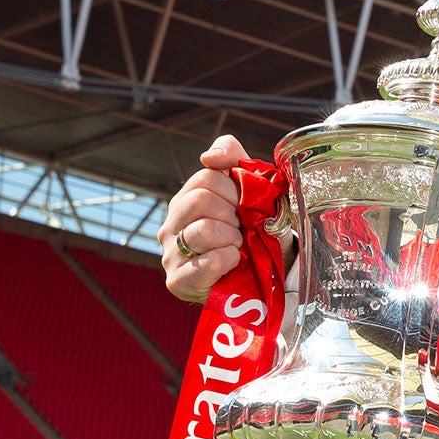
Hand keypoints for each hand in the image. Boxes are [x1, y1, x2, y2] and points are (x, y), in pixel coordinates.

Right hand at [159, 134, 248, 302]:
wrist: (267, 274)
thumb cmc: (256, 229)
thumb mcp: (251, 187)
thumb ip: (232, 157)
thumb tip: (209, 156)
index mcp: (186, 199)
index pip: (207, 177)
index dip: (235, 191)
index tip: (245, 207)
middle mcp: (171, 225)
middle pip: (200, 200)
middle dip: (233, 215)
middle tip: (242, 230)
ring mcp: (171, 254)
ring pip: (202, 230)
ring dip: (232, 238)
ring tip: (237, 247)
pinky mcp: (179, 282)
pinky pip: (207, 263)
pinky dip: (228, 261)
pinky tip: (233, 263)